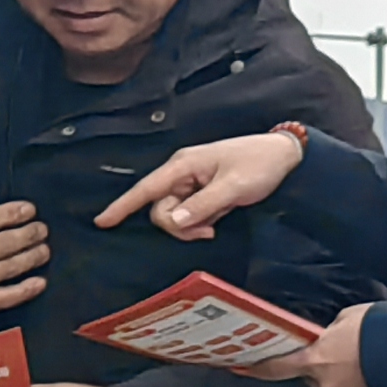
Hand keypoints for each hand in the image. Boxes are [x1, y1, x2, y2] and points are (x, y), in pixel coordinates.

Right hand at [0, 192, 46, 348]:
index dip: (11, 214)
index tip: (29, 210)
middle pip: (1, 244)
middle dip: (27, 234)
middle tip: (42, 229)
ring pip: (6, 269)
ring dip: (30, 258)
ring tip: (44, 249)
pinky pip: (2, 299)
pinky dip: (23, 290)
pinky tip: (39, 282)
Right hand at [100, 130, 306, 241]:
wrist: (284, 156)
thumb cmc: (259, 164)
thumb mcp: (234, 187)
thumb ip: (204, 204)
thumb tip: (175, 220)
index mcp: (183, 165)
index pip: (146, 188)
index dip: (122, 206)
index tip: (101, 222)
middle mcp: (182, 173)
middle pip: (160, 209)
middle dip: (178, 225)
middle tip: (208, 230)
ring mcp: (191, 184)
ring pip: (174, 215)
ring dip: (191, 226)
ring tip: (217, 221)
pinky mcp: (201, 193)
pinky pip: (189, 214)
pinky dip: (200, 221)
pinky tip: (220, 216)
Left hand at [243, 299, 375, 386]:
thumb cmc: (379, 328)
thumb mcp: (348, 318)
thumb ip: (331, 332)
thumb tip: (329, 337)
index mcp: (315, 360)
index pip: (277, 368)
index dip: (258, 369)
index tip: (241, 368)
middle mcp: (326, 384)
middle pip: (312, 376)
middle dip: (320, 364)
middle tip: (337, 347)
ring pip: (337, 384)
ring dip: (346, 372)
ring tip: (366, 354)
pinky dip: (364, 379)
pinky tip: (378, 366)